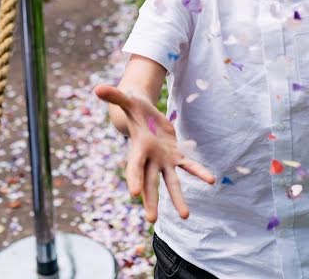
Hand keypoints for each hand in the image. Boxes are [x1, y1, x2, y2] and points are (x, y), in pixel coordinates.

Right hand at [94, 84, 214, 222]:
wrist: (142, 114)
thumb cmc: (133, 107)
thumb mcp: (126, 100)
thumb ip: (114, 95)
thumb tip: (97, 88)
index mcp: (137, 148)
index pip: (134, 166)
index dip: (134, 178)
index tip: (134, 194)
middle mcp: (149, 159)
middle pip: (149, 183)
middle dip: (151, 200)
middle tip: (151, 219)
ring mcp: (162, 160)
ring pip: (170, 182)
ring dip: (177, 199)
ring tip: (186, 216)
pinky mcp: (174, 155)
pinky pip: (188, 166)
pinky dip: (199, 172)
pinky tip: (211, 181)